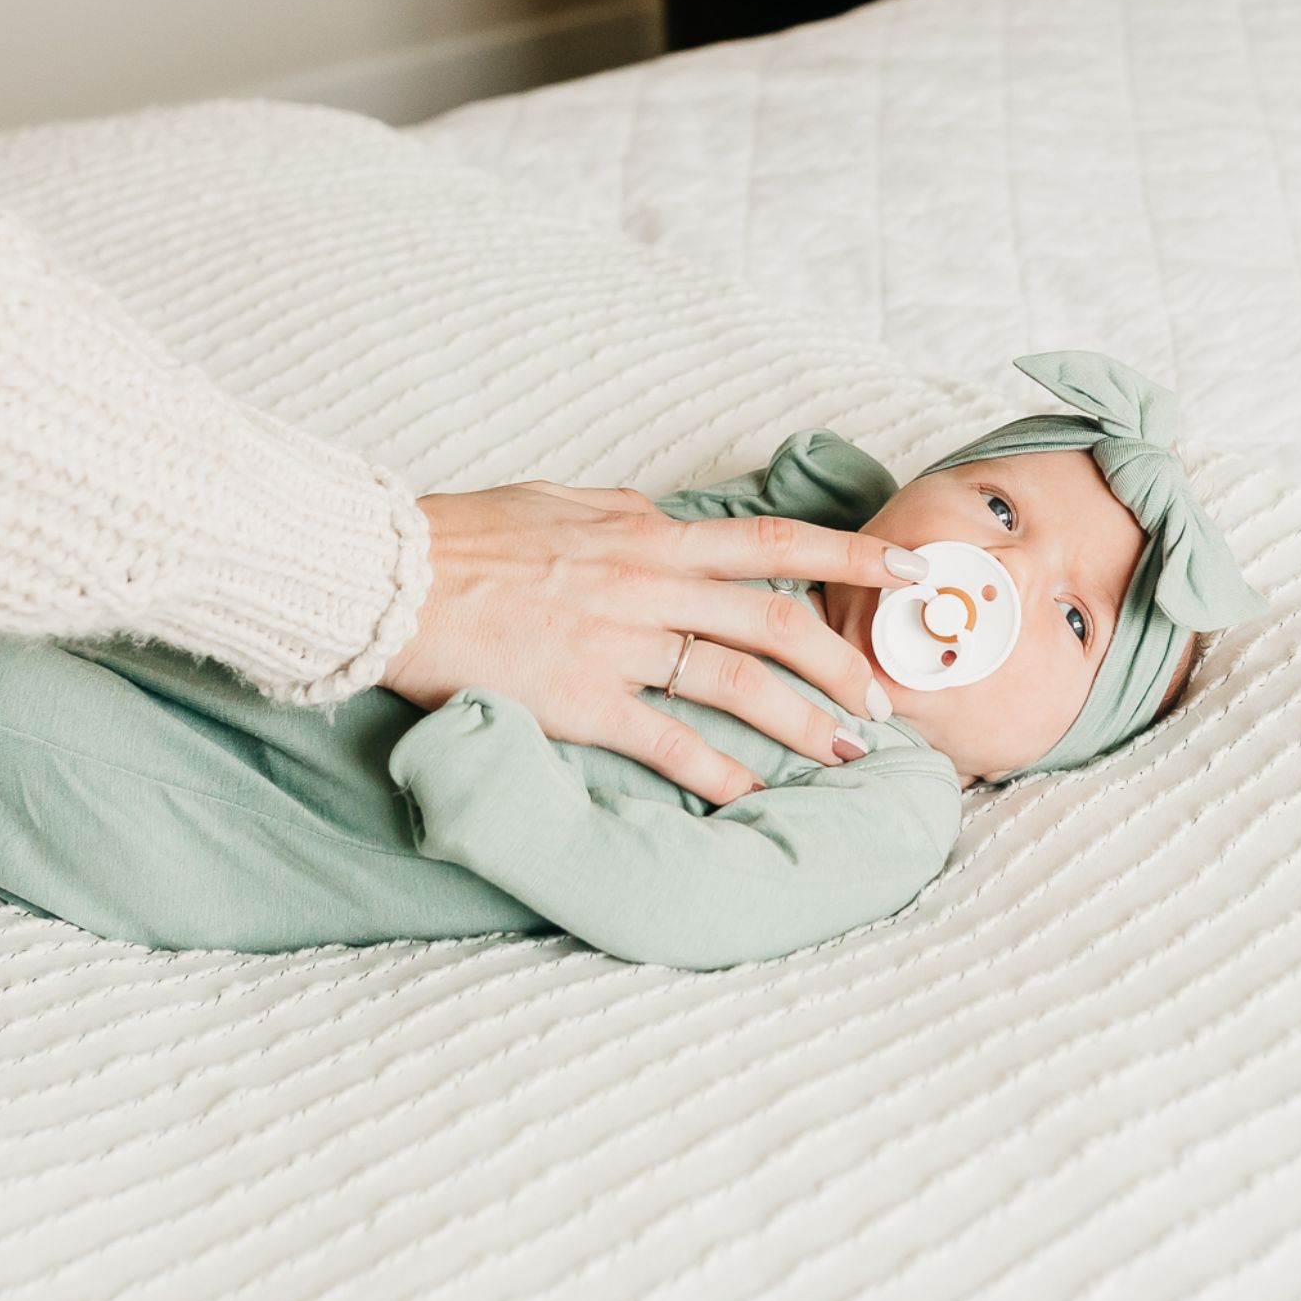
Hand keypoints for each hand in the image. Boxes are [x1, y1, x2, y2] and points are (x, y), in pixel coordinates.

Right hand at [379, 482, 927, 804]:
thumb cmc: (460, 537)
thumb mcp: (552, 501)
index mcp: (642, 529)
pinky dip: (721, 774)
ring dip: (805, 722)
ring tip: (848, 754)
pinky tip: (755, 799)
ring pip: (739, 683)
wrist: (389, 578)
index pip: (771, 538)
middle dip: (843, 661)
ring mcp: (617, 644)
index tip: (910, 569)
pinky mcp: (581, 701)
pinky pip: (670, 743)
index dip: (851, 554)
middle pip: (774, 619)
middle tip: (884, 698)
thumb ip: (617, 511)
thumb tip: (660, 516)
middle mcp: (644, 582)